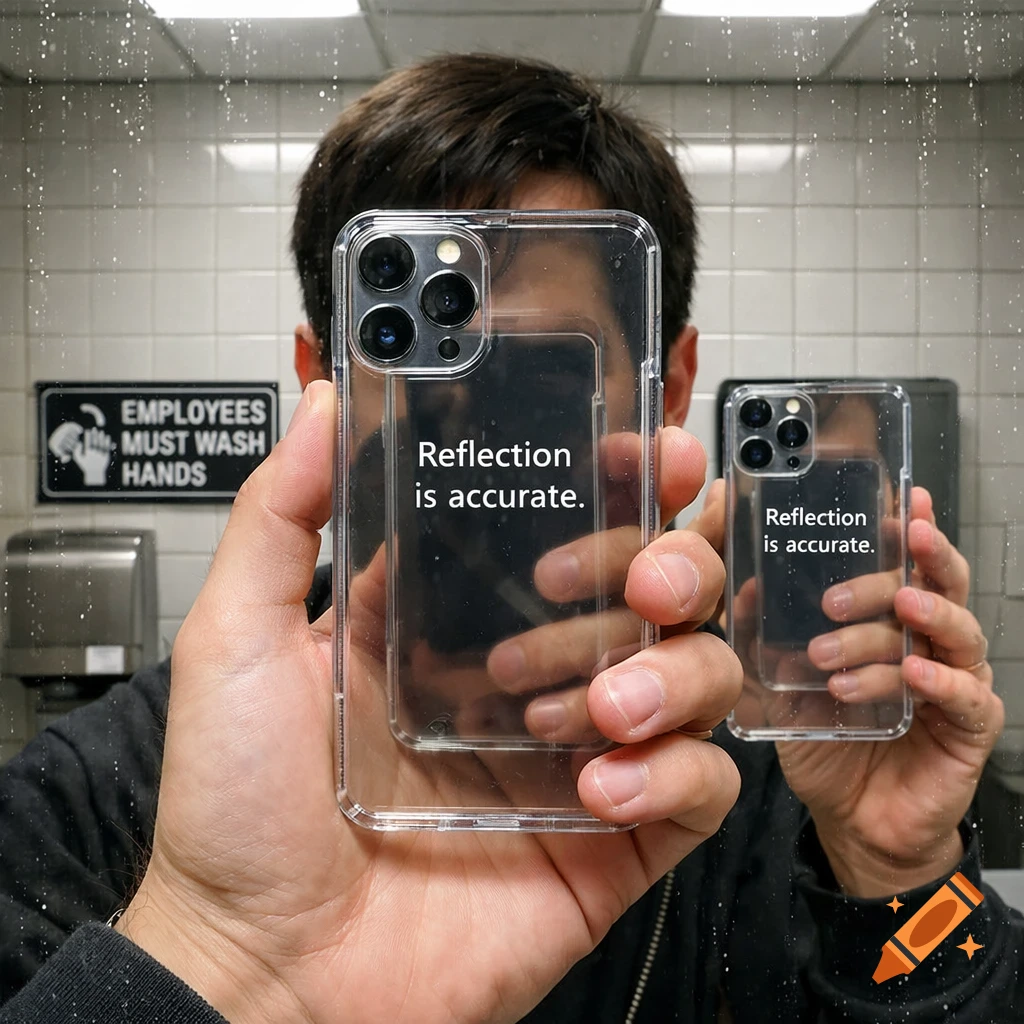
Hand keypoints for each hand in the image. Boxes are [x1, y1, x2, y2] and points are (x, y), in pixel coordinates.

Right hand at [72, 426, 113, 485]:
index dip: (87, 436)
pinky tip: (107, 436)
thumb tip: (78, 442)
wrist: (95, 473)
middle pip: (95, 441)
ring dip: (102, 436)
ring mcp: (102, 455)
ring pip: (102, 444)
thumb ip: (76, 451)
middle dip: (95, 434)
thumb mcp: (78, 459)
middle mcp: (95, 454)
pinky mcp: (107, 456)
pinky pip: (108, 447)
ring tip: (101, 431)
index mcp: (88, 454)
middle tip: (94, 428)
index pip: (88, 442)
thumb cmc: (85, 465)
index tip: (87, 430)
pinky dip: (108, 441)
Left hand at [117, 381, 741, 1023]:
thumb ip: (278, 516)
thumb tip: (321, 409)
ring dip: (674, 673)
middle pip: (660, 591)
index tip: (649, 454)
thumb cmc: (242, 812)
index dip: (627, 486)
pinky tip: (602, 784)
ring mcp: (582, 758)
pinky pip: (703, 788)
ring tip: (602, 706)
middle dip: (674, 566)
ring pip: (701, 676)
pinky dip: (677, 773)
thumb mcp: (240, 639)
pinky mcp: (615, 840)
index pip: (572, 528)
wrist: (263, 970)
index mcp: (464, 622)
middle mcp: (535, 678)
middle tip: (643, 584)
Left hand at [692, 483, 1003, 896]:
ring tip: (887, 615)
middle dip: (895, 572)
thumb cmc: (827, 740)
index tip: (899, 499)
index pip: (904, 563)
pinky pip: (967, 695)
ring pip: (950, 632)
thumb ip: (770, 637)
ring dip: (910, 621)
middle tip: (837, 595)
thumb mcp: (787, 684)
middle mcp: (928, 641)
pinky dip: (941, 678)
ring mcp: (954, 681)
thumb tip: (741, 586)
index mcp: (889, 622)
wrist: (854, 818)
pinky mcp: (968, 728)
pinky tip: (913, 672)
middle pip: (932, 585)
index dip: (908, 528)